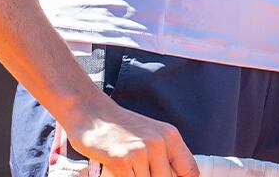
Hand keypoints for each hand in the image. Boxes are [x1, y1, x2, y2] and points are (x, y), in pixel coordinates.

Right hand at [63, 97, 198, 176]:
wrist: (88, 110)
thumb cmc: (118, 126)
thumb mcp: (149, 134)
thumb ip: (165, 156)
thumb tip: (171, 176)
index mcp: (170, 136)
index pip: (190, 172)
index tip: (166, 176)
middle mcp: (158, 143)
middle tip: (137, 169)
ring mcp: (139, 152)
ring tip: (127, 168)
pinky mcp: (121, 160)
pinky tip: (116, 170)